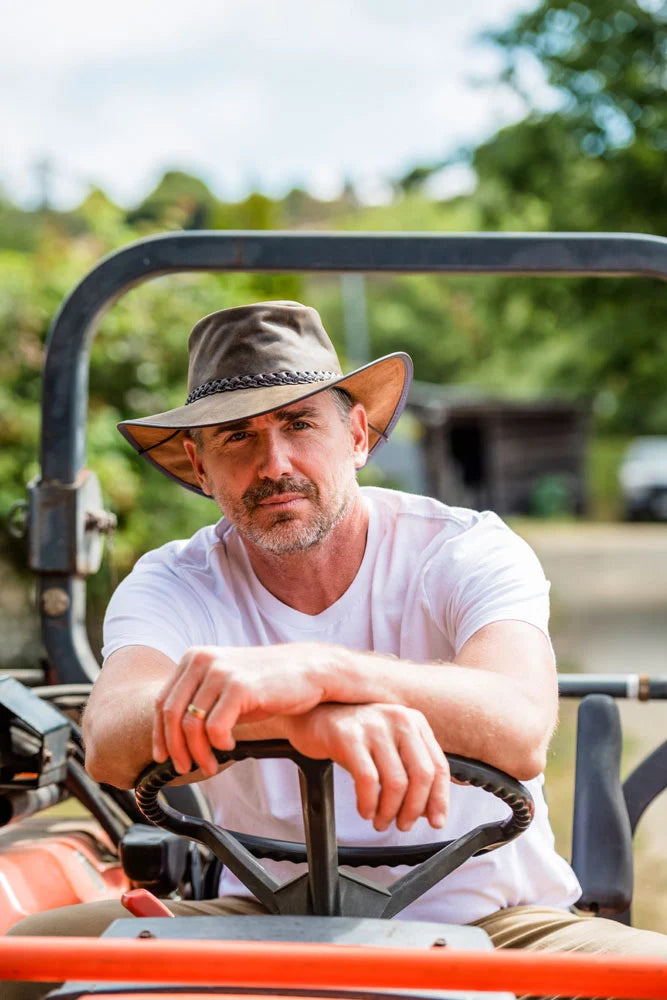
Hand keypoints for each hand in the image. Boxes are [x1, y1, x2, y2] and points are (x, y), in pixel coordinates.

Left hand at [152, 643, 330, 775]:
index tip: (162, 756)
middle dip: (175, 748)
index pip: (162, 701)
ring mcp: (221, 671)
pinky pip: (215, 727)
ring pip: (191, 724)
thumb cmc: (269, 682)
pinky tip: (230, 747)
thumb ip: (201, 700)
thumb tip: (175, 736)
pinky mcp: (240, 686)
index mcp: (195, 657)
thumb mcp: (227, 685)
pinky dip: (218, 745)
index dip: (159, 733)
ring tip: (210, 765)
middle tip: (185, 768)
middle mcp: (203, 660)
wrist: (310, 670)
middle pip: (172, 714)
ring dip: (198, 753)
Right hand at [285, 703, 449, 831]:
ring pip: (396, 782)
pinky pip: (368, 781)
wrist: (313, 715)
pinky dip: (369, 803)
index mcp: (414, 722)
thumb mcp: (389, 744)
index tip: (435, 821)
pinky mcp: (349, 736)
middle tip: (402, 825)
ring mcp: (373, 726)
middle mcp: (398, 719)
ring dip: (389, 811)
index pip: (438, 766)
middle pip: (421, 775)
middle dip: (414, 809)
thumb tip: (429, 809)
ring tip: (380, 821)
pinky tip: (365, 810)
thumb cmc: (354, 736)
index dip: (439, 799)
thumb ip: (410, 768)